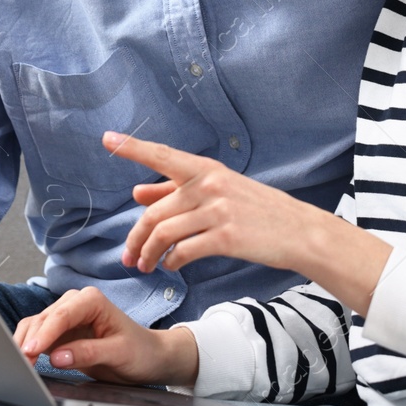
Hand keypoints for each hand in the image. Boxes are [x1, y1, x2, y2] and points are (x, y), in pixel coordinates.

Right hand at [14, 286, 198, 386]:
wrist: (147, 358)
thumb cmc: (139, 351)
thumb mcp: (118, 353)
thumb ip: (88, 353)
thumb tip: (57, 357)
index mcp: (92, 300)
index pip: (61, 316)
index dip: (44, 334)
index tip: (31, 351)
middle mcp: (75, 303)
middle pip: (43, 320)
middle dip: (30, 341)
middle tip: (19, 364)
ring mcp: (65, 317)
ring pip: (34, 327)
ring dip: (24, 345)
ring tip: (19, 366)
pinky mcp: (59, 333)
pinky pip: (37, 338)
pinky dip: (28, 349)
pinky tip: (24, 362)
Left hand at [107, 132, 321, 274]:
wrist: (298, 231)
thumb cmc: (257, 210)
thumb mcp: (219, 191)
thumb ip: (175, 191)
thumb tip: (136, 192)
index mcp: (206, 170)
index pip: (162, 155)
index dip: (133, 147)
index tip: (106, 139)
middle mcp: (210, 185)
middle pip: (154, 212)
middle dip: (135, 238)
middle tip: (128, 257)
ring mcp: (219, 211)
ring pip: (164, 233)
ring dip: (149, 254)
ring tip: (145, 267)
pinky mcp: (226, 237)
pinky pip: (184, 251)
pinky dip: (172, 262)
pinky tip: (172, 267)